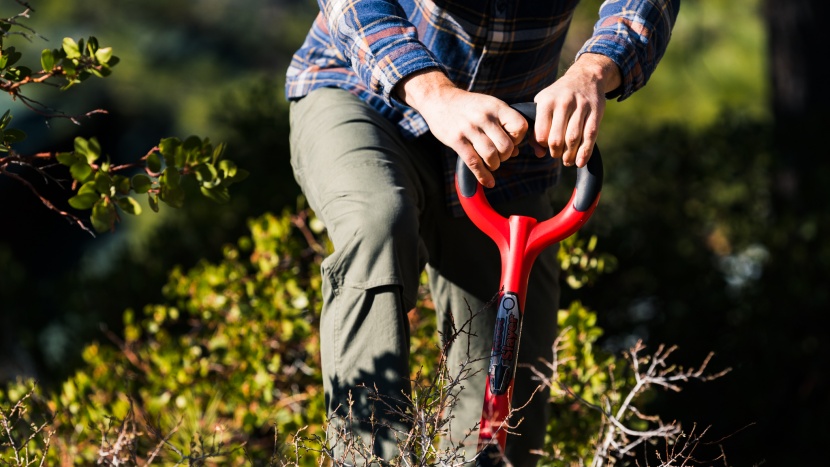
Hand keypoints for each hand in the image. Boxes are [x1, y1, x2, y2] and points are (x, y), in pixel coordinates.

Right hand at [396, 70, 526, 187]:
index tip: (511, 141)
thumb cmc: (469, 106)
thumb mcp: (489, 106)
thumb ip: (503, 125)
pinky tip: (488, 182)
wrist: (439, 99)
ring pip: (491, 155)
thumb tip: (515, 152)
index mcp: (496, 107)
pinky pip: (473, 162)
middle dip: (506, 155)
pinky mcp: (456, 140)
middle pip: (505, 146)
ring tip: (492, 163)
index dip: (518, 139)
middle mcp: (484, 117)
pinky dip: (483, 175)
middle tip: (500, 155)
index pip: (519, 127)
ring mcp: (469, 128)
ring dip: (494, 165)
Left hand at [533, 53, 621, 167]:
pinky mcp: (595, 112)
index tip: (545, 148)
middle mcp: (563, 103)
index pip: (541, 133)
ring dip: (569, 155)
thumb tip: (539, 154)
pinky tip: (580, 162)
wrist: (585, 77)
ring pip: (573, 139)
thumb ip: (537, 129)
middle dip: (555, 152)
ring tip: (567, 161)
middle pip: (557, 138)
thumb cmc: (558, 96)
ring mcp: (581, 107)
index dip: (542, 145)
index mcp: (546, 102)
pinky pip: (590, 136)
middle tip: (556, 155)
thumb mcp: (543, 105)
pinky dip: (585, 152)